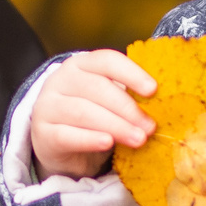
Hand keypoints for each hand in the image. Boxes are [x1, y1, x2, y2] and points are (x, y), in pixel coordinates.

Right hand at [28, 50, 157, 180]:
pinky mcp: (42, 133)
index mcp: (81, 65)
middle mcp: (61, 80)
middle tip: (150, 126)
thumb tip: (164, 103)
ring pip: (83, 112)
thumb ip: (129, 96)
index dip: (131, 73)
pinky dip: (89, 139)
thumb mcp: (108, 101)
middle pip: (97, 88)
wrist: (58, 144)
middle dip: (128, 108)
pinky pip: (66, 135)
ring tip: (138, 139)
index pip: (107, 61)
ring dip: (116, 126)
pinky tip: (107, 143)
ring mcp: (47, 106)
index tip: (153, 90)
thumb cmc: (92, 117)